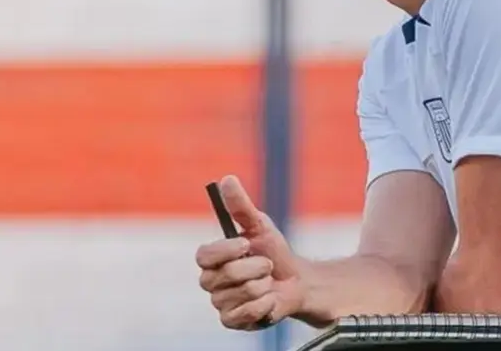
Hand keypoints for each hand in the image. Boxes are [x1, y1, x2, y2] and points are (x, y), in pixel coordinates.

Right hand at [196, 175, 303, 329]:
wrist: (296, 281)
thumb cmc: (275, 252)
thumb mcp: (260, 225)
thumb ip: (241, 206)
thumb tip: (227, 179)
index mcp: (212, 258)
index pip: (203, 256)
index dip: (225, 251)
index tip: (246, 244)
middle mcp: (211, 281)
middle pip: (222, 276)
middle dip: (253, 268)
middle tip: (267, 265)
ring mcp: (221, 303)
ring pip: (237, 294)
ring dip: (262, 285)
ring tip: (268, 282)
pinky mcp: (233, 321)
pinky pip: (245, 313)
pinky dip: (264, 304)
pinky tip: (269, 299)